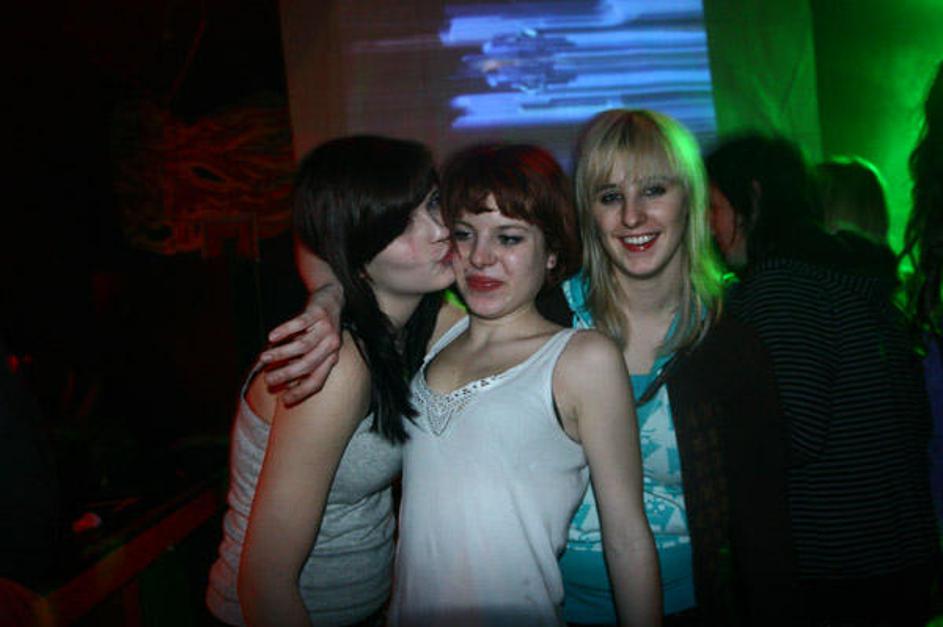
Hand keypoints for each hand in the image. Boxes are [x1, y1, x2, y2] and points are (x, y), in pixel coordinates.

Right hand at [260, 284, 342, 405]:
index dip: (301, 392)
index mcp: (331, 358)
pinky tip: (271, 337)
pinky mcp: (318, 312)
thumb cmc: (319, 329)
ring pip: (302, 346)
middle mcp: (331, 345)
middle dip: (286, 374)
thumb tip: (285, 385)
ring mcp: (326, 328)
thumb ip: (301, 365)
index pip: (318, 381)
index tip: (284, 401)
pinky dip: (285, 331)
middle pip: (308, 365)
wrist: (333, 298)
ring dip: (281, 353)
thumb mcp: (316, 349)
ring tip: (263, 358)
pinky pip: (300, 323)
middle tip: (268, 380)